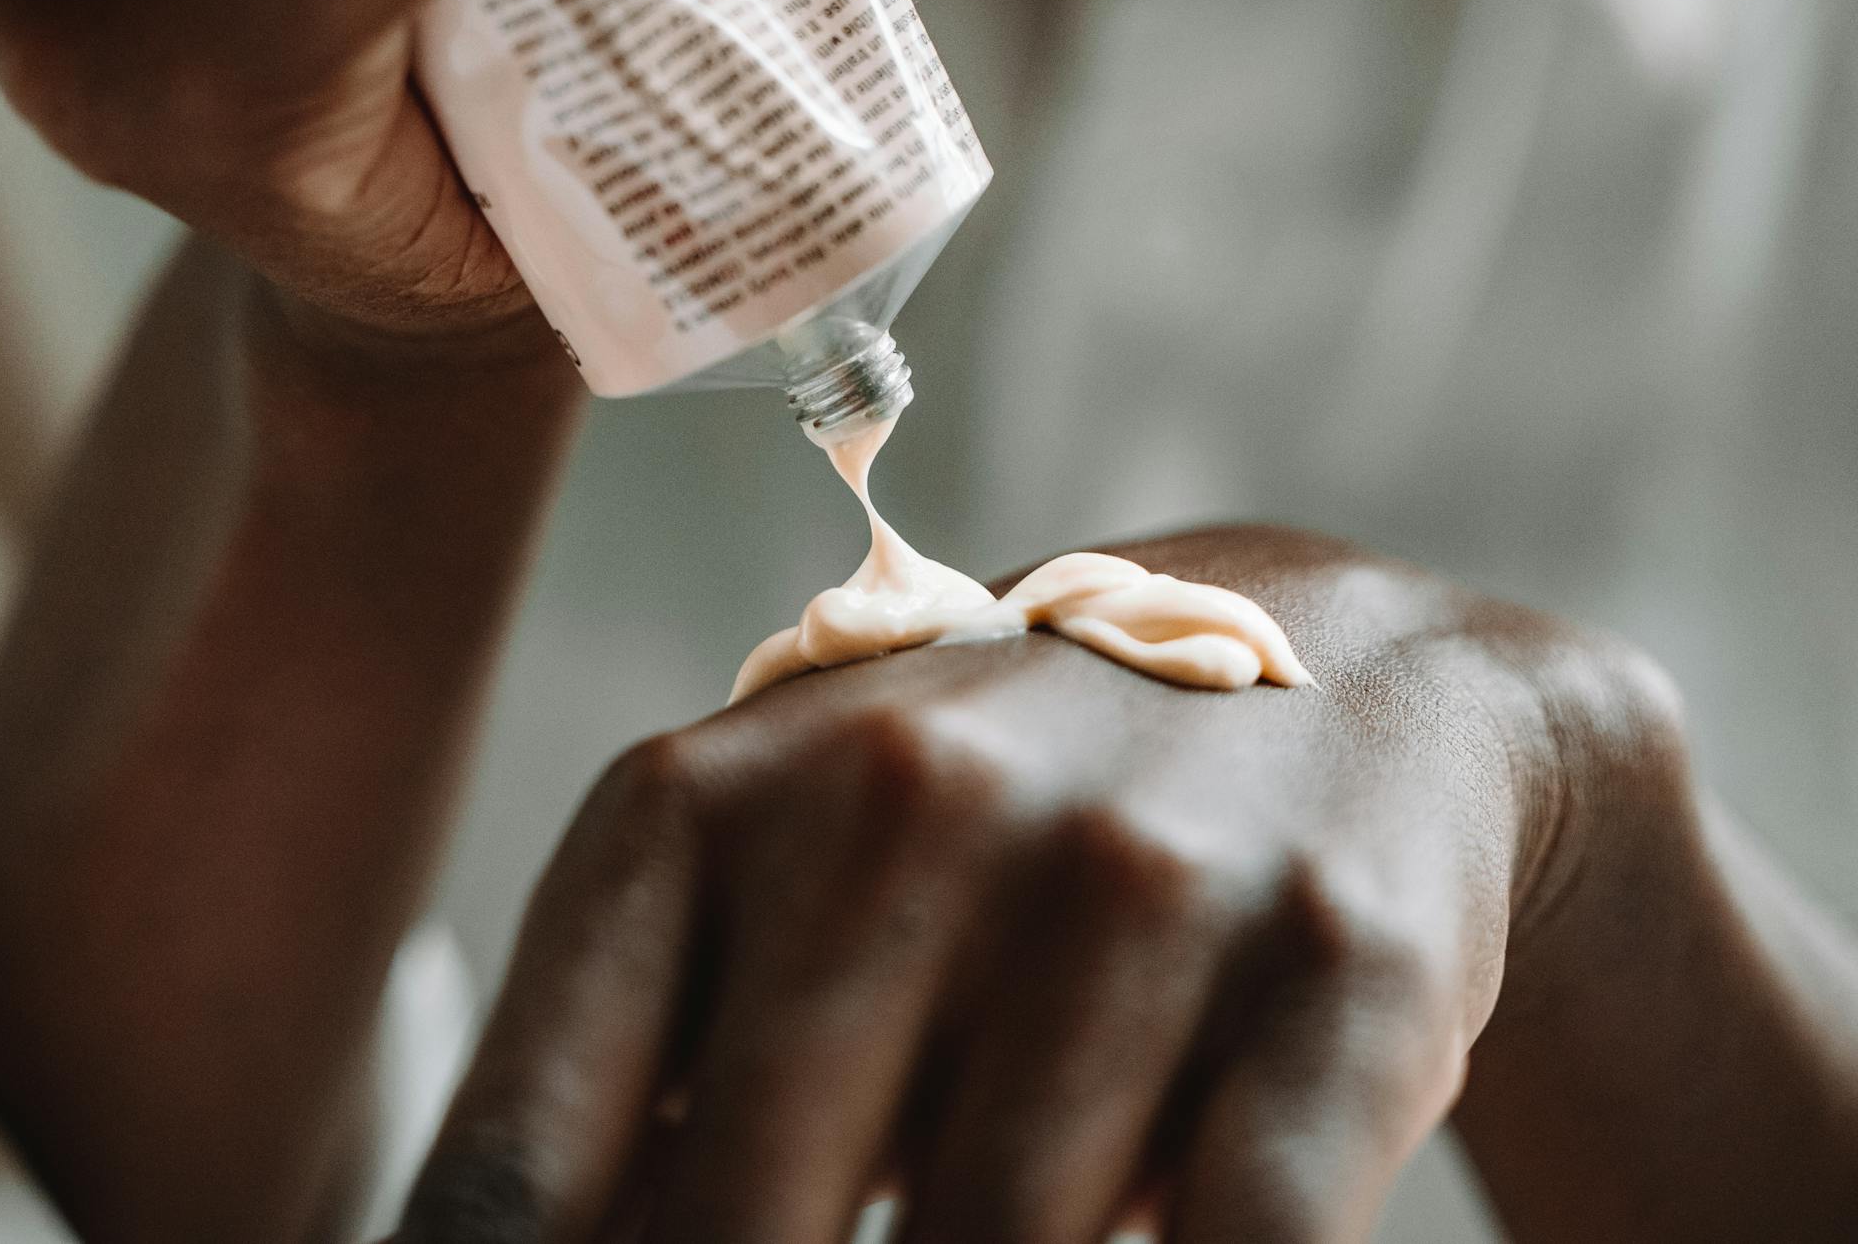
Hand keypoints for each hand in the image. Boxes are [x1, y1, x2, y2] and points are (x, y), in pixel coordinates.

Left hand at [396, 525, 1680, 1242]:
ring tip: (986, 1203)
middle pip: (740, 1232)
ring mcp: (1129, 877)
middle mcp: (900, 803)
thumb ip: (638, 1094)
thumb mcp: (769, 898)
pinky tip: (1146, 1223)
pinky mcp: (1339, 958)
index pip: (518, 1173)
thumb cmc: (977, 844)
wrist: (1329, 669)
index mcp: (699, 807)